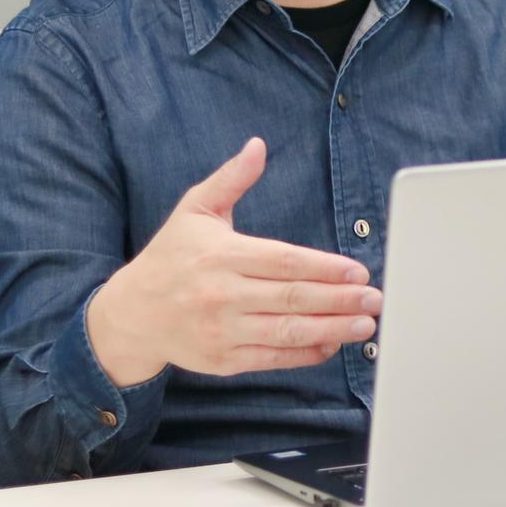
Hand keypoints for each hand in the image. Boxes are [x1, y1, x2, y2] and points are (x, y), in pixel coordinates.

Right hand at [86, 138, 381, 384]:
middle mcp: (223, 295)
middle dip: (340, 300)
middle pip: (293, 298)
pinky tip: (331, 344)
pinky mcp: (223, 360)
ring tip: (365, 325)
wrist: (131, 315)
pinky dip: (305, 354)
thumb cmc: (170, 257)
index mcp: (222, 255)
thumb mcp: (195, 210)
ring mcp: (223, 330)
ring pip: (287, 331)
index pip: (284, 262)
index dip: (325, 268)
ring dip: (332, 329)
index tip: (358, 271)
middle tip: (374, 299)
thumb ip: (231, 179)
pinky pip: (272, 358)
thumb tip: (258, 146)